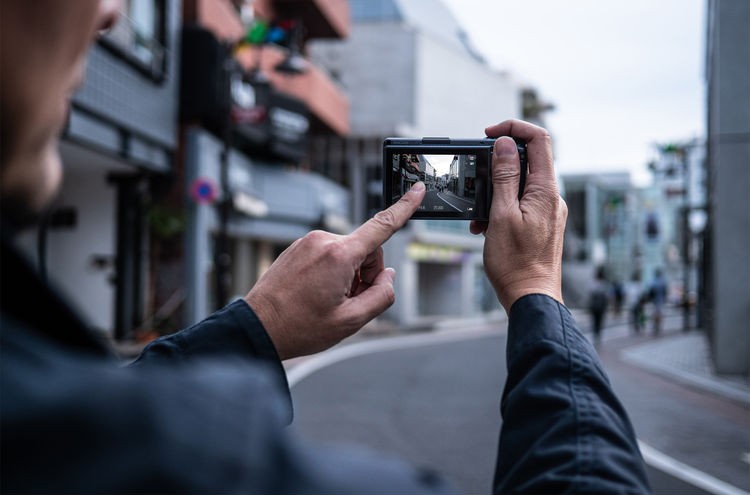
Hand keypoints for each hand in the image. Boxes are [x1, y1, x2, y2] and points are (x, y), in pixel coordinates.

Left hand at [244, 183, 425, 359]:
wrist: (258, 328)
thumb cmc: (299, 327)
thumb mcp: (351, 321)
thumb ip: (381, 296)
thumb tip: (387, 277)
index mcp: (339, 255)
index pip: (382, 225)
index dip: (405, 208)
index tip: (418, 189)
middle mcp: (323, 241)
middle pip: (366, 250)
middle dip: (366, 274)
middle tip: (350, 301)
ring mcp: (307, 242)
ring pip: (348, 254)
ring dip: (348, 274)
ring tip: (329, 300)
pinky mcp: (298, 248)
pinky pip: (328, 255)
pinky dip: (332, 272)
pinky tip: (317, 294)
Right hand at [470, 119, 566, 310]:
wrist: (530, 297)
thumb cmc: (516, 263)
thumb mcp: (501, 214)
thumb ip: (504, 176)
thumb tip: (505, 144)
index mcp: (545, 190)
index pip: (538, 140)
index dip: (513, 129)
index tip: (489, 134)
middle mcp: (551, 197)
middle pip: (528, 160)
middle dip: (498, 165)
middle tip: (477, 177)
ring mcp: (547, 211)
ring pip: (520, 184)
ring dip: (495, 191)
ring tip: (480, 215)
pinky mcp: (540, 224)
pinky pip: (520, 203)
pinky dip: (500, 207)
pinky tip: (486, 226)